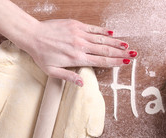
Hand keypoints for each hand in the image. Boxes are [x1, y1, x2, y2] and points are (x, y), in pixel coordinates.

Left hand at [22, 19, 136, 85]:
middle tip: (134, 55)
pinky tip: (113, 34)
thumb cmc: (41, 55)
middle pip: (105, 50)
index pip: (101, 61)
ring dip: (116, 42)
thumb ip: (68, 77)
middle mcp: (80, 46)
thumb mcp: (52, 71)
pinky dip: (103, 31)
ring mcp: (79, 34)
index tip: (126, 63)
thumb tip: (82, 83)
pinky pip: (93, 28)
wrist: (32, 35)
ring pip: (102, 39)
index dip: (115, 62)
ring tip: (128, 45)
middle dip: (121, 53)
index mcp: (76, 58)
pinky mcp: (76, 25)